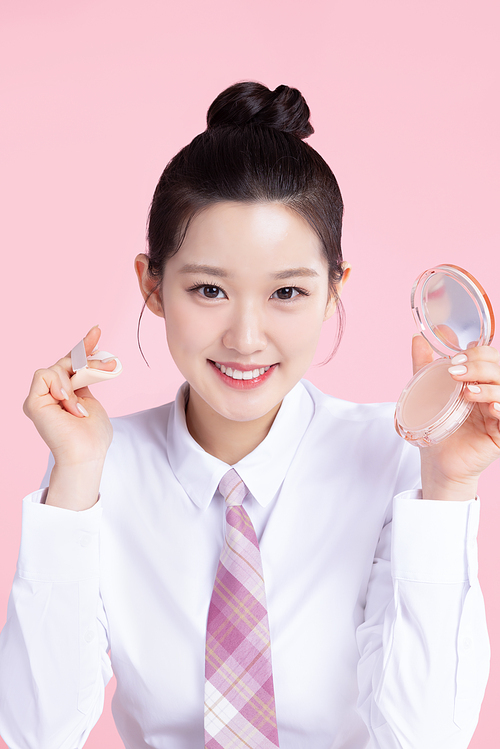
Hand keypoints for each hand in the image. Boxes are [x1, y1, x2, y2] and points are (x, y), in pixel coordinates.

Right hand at [23, 326, 116, 467]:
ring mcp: (40, 398)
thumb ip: (83, 382)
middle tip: (108, 364)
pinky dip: (59, 384)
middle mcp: (50, 394)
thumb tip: (87, 362)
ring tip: (80, 406)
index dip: (83, 347)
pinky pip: (44, 374)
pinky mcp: (33, 402)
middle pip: (66, 362)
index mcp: (64, 394)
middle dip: (88, 359)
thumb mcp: (91, 401)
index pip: (71, 364)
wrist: (86, 453)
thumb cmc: (92, 435)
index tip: (97, 331)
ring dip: (75, 381)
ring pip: (57, 367)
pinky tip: (66, 399)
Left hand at [412, 334, 499, 500]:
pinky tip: (488, 407)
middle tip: (456, 373)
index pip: (490, 357)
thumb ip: (425, 365)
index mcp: (480, 381)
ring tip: (467, 392)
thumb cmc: (437, 427)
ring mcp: (498, 413)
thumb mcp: (428, 391)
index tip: (453, 360)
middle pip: (499, 369)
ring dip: (489, 387)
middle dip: (479, 366)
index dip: (476, 354)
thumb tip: (418, 338)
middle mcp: (493, 394)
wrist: (437, 461)